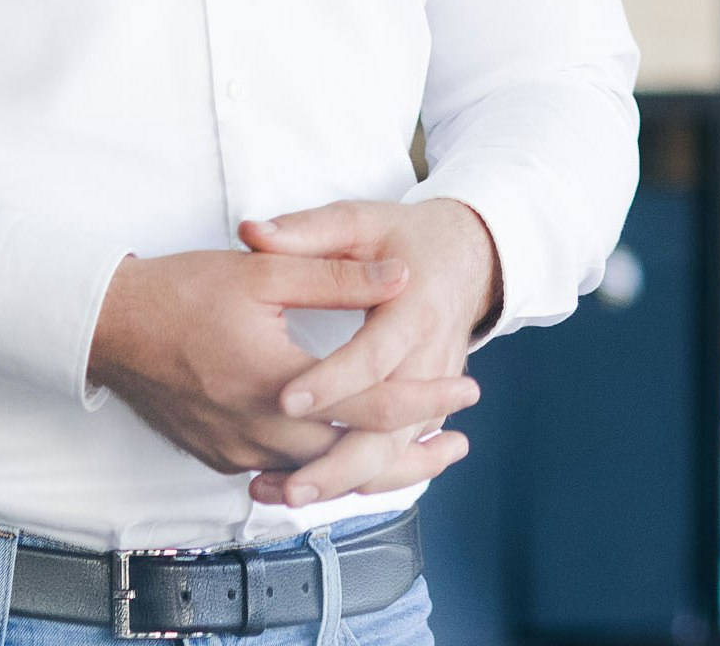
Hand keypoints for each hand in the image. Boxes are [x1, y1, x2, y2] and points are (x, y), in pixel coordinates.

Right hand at [84, 250, 478, 475]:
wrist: (109, 326)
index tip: (467, 392)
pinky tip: (350, 456)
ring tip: (420, 459)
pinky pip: (285, 474)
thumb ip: (337, 276)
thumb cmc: (183, 291)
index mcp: (275, 382)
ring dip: (372, 470)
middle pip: (354, 461)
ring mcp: (236, 451)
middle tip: (457, 445)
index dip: (426, 399)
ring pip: (320, 477)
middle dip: (412, 455)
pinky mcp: (220, 456)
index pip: (369, 403)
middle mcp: (257, 431)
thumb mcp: (265, 271)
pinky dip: (325, 470)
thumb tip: (400, 277)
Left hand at [234, 198, 502, 506]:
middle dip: (339, 463)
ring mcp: (431, 390)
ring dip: (343, 482)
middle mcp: (429, 358)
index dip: (331, 380)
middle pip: (389, 427)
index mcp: (413, 308)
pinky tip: (309, 490)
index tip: (284, 399)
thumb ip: (305, 232)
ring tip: (283, 497)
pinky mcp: (426, 409)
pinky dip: (358, 479)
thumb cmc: (404, 237)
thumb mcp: (358, 221)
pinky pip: (394, 454)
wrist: (467, 257)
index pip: (373, 355)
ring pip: (392, 452)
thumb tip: (252, 234)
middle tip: (287, 488)